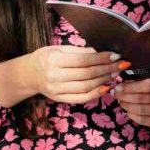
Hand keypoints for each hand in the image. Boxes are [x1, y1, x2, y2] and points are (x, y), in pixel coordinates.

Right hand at [2, 45, 124, 105]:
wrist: (28, 74)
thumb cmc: (46, 58)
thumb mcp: (59, 49)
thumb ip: (79, 52)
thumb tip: (102, 51)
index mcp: (54, 60)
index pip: (83, 60)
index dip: (102, 58)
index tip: (116, 55)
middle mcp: (55, 77)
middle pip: (87, 74)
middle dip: (107, 69)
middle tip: (121, 65)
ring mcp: (57, 90)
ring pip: (86, 87)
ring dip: (104, 80)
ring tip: (115, 74)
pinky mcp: (60, 99)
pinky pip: (81, 98)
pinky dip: (96, 94)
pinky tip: (106, 87)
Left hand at [116, 77, 149, 128]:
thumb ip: (142, 81)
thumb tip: (122, 83)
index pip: (146, 85)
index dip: (130, 86)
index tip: (118, 87)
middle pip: (141, 98)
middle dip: (124, 96)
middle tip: (116, 95)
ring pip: (140, 109)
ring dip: (127, 106)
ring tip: (121, 102)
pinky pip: (143, 120)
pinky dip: (132, 115)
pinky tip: (129, 111)